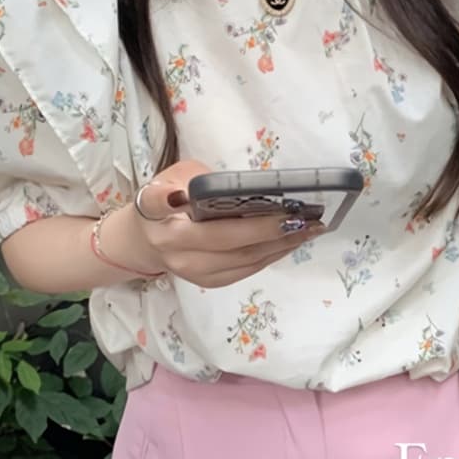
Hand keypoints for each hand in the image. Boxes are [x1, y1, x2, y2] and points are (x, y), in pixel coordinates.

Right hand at [104, 160, 325, 287]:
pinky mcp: (209, 282)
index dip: (167, 200)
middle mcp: (173, 247)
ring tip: (310, 228)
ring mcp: (192, 270)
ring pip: (243, 258)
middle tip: (303, 216)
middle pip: (224, 239)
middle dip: (268, 229)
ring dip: (280, 244)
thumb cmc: (168, 198)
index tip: (177, 196)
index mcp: (156, 212)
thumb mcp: (175, 176)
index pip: (157, 204)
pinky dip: (273, 254)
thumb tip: (246, 189)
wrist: (148, 240)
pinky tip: (293, 241)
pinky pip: (247, 269)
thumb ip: (200, 181)